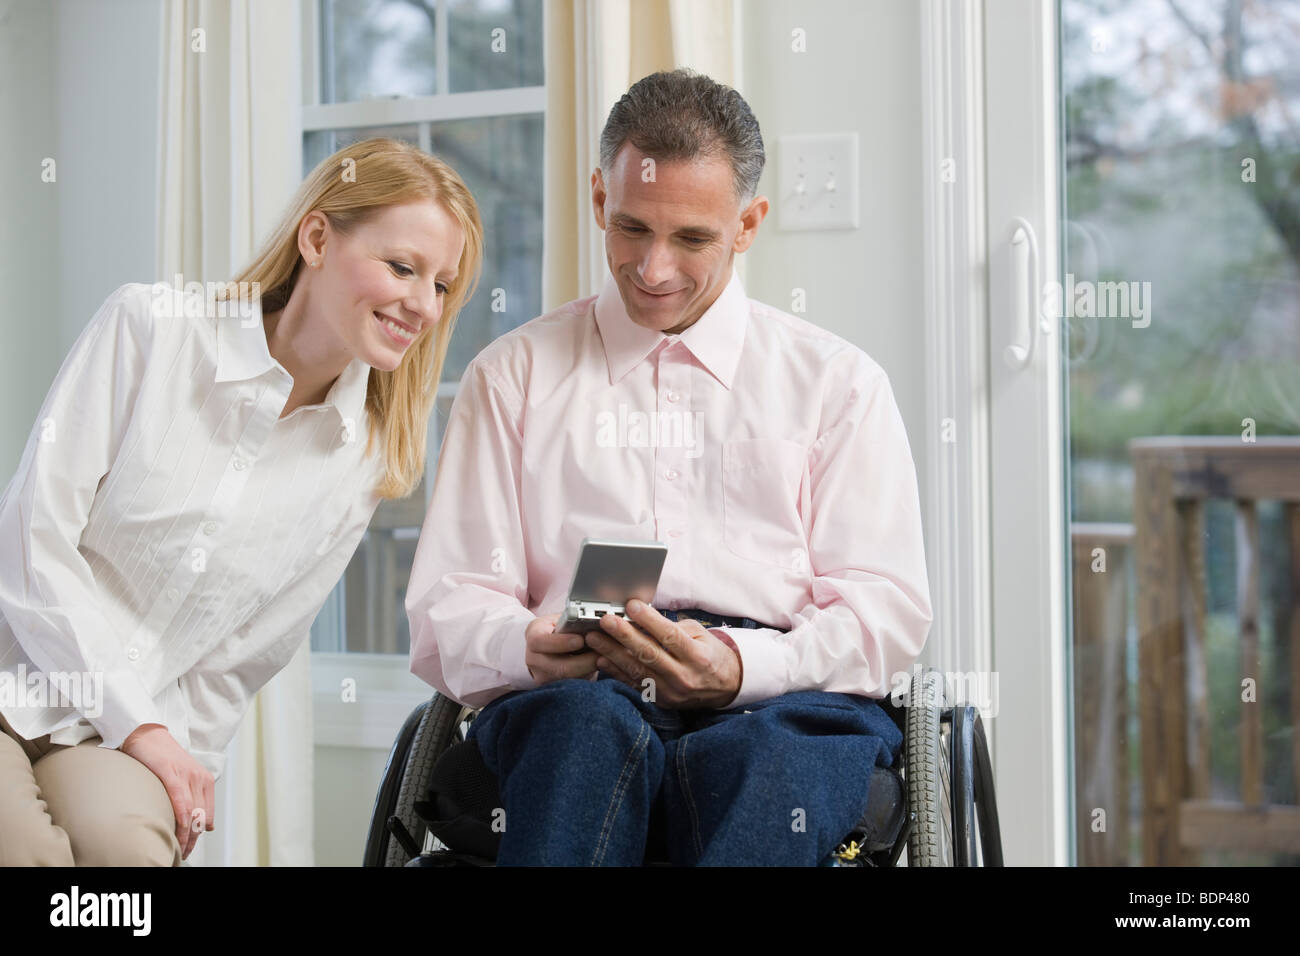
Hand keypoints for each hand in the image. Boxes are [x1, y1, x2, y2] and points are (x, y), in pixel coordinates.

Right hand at [119, 723, 214, 860]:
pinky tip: (179, 829)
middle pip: (200, 816)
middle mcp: (199, 778)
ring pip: (192, 811)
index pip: (207, 814)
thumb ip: (194, 798)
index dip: (200, 834)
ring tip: (180, 849)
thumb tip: (206, 825)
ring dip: (187, 834)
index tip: (190, 848)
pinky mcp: (170, 772)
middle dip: (193, 839)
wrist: (146, 734)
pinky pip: (180, 799)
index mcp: (205, 780)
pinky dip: (182, 816)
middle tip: (184, 854)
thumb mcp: (183, 777)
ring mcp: (186, 775)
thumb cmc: (161, 757)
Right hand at [524, 612, 598, 683]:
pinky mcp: (553, 688)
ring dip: (589, 670)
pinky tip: (599, 668)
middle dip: (583, 662)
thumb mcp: (562, 620)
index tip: (581, 640)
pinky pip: (573, 686)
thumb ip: (573, 621)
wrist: (551, 647)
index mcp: (534, 635)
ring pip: (568, 679)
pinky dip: (588, 677)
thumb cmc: (560, 629)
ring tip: (604, 660)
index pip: (540, 641)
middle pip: (558, 667)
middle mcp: (534, 659)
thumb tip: (591, 624)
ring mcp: (542, 676)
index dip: (561, 642)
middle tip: (602, 653)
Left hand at [585, 599, 742, 709]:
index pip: (670, 636)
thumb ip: (674, 627)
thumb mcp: (702, 635)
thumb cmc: (710, 654)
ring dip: (612, 653)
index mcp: (698, 656)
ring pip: (637, 671)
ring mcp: (671, 692)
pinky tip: (601, 659)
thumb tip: (643, 618)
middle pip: (649, 654)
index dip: (649, 621)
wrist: (725, 687)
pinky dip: (616, 672)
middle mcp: (684, 676)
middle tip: (605, 621)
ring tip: (594, 638)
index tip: (631, 606)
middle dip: (624, 635)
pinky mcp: (661, 701)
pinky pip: (634, 685)